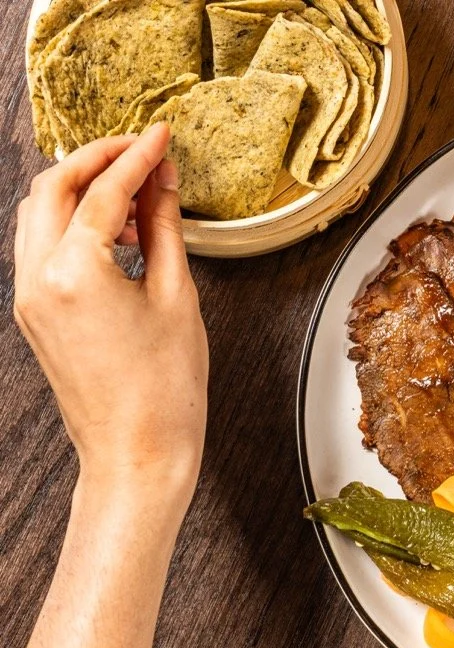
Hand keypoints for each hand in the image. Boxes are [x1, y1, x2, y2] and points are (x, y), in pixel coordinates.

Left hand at [13, 124, 207, 496]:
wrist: (137, 454)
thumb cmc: (164, 392)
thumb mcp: (176, 298)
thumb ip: (163, 230)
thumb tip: (161, 184)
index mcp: (74, 272)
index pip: (103, 190)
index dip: (137, 156)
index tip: (160, 136)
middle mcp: (37, 279)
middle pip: (52, 187)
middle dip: (96, 160)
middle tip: (140, 151)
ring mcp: (28, 297)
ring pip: (38, 213)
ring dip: (81, 190)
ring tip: (135, 196)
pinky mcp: (33, 313)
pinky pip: (41, 246)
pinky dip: (72, 224)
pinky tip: (115, 233)